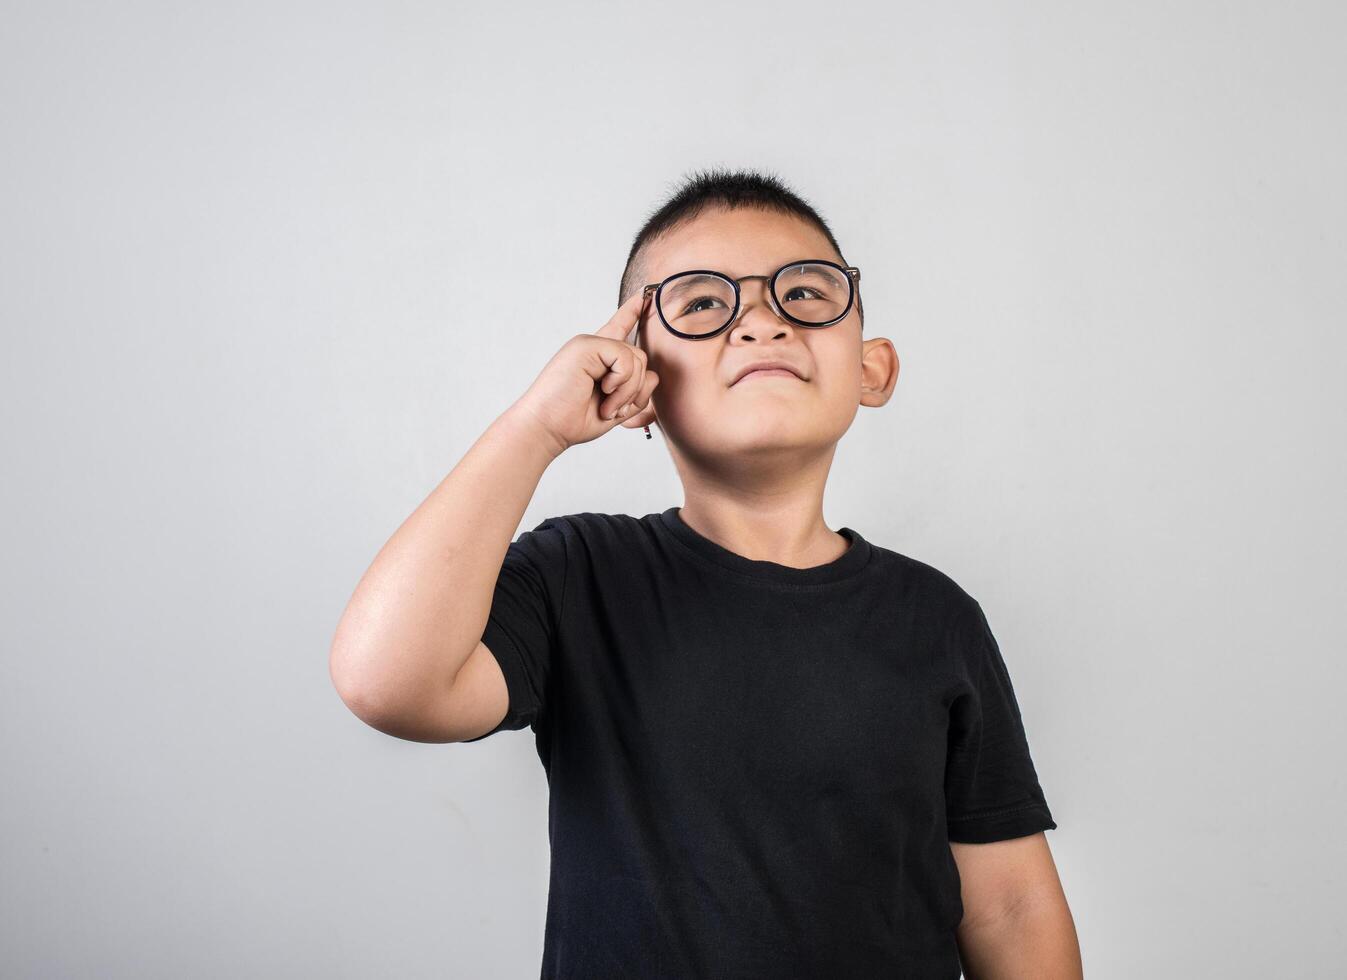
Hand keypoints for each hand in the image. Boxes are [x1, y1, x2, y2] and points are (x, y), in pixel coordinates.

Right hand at [509, 290, 660, 455]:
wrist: (545, 427)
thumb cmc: (573, 421)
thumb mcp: (616, 409)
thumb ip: (636, 392)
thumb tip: (653, 375)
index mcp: (597, 358)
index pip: (619, 328)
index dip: (632, 312)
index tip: (645, 294)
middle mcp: (593, 347)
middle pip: (640, 356)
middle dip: (636, 389)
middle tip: (613, 409)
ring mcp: (588, 344)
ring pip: (637, 358)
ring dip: (627, 390)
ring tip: (606, 405)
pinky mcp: (586, 345)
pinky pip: (626, 358)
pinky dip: (621, 382)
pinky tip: (604, 393)